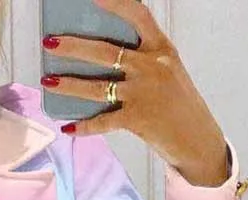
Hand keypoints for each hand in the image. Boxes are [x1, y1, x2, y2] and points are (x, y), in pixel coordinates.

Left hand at [41, 0, 229, 185]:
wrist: (198, 139)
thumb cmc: (180, 103)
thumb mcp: (168, 70)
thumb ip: (143, 59)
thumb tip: (102, 56)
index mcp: (161, 48)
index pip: (137, 14)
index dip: (115, 3)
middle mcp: (151, 66)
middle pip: (104, 51)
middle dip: (72, 46)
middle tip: (49, 42)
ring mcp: (143, 93)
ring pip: (96, 87)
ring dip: (68, 84)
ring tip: (48, 80)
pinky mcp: (137, 119)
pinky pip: (103, 121)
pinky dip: (84, 126)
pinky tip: (67, 127)